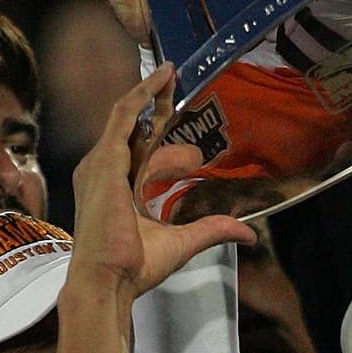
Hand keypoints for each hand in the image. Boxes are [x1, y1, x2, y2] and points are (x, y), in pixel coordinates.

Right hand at [68, 62, 253, 298]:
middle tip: (184, 90)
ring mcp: (102, 166)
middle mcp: (107, 174)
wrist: (109, 279)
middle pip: (137, 133)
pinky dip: (140, 95)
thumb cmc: (134, 266)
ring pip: (128, 118)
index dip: (170, 148)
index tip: (196, 152)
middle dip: (160, 110)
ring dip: (151, 94)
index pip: (145, 158)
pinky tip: (159, 79)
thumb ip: (212, 229)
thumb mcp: (182, 242)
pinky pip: (122, 117)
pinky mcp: (105, 161)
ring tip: (172, 73)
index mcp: (120, 192)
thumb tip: (248, 233)